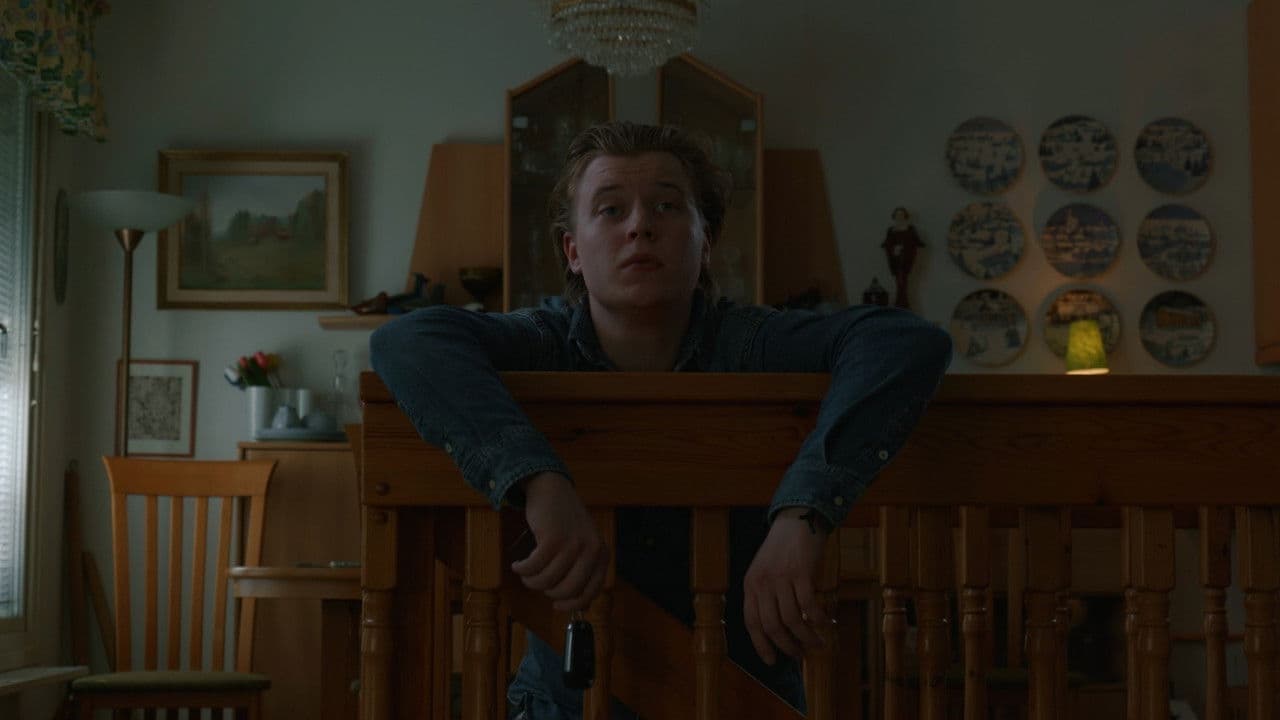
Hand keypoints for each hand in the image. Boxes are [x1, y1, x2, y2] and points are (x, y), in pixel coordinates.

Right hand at [510, 471, 609, 611]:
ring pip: (546, 581)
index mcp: (601, 554)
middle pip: (566, 591)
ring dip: (530, 580)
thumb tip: (581, 607)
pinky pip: (532, 568)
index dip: (571, 604)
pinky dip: (522, 569)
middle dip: (548, 592)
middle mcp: (591, 550)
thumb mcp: (582, 545)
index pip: (590, 593)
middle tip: (538, 582)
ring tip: (526, 572)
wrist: (552, 488)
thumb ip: (583, 571)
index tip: (556, 605)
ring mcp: (572, 544)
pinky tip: (518, 564)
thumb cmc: (565, 521)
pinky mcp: (552, 539)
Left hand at [743, 507, 832, 664]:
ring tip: (818, 643)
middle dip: (787, 646)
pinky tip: (825, 622)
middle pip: (773, 626)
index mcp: (750, 585)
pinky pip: (809, 604)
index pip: (752, 623)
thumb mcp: (764, 572)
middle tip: (800, 654)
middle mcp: (763, 583)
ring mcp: (781, 578)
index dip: (761, 645)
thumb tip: (779, 630)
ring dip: (807, 636)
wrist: (795, 520)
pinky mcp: (801, 572)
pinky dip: (818, 618)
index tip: (772, 661)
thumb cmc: (782, 550)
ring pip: (793, 619)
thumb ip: (766, 596)